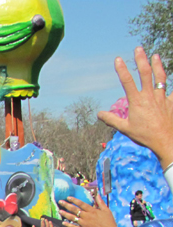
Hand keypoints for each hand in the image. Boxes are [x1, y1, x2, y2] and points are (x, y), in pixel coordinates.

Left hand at [58, 195, 121, 226]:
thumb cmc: (109, 222)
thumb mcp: (107, 210)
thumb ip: (101, 203)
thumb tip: (97, 195)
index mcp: (92, 211)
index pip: (81, 204)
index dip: (74, 200)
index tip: (68, 197)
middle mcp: (86, 216)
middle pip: (74, 210)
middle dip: (66, 205)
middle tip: (60, 202)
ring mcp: (83, 224)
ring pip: (72, 218)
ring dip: (65, 214)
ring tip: (59, 211)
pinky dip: (68, 225)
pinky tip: (63, 222)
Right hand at [98, 48, 172, 168]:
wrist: (165, 140)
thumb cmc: (144, 136)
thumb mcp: (125, 129)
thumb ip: (112, 120)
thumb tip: (99, 114)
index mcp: (137, 101)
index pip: (127, 82)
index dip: (122, 69)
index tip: (118, 59)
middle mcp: (150, 96)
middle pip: (145, 73)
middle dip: (141, 60)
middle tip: (138, 48)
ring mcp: (162, 97)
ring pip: (160, 77)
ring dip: (158, 65)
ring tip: (155, 55)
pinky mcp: (171, 101)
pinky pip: (171, 90)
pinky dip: (171, 84)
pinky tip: (170, 76)